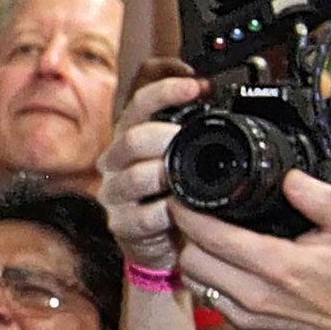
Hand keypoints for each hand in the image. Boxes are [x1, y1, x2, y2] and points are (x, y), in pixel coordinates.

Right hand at [97, 74, 205, 270]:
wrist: (163, 243)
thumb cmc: (172, 195)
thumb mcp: (179, 159)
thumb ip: (187, 132)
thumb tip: (216, 100)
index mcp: (130, 137)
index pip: (140, 105)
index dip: (167, 91)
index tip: (197, 86)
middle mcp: (115, 162)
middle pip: (132, 138)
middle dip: (164, 136)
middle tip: (186, 139)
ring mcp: (115, 194)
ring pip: (135, 177)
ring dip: (164, 176)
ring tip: (184, 178)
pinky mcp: (121, 225)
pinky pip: (143, 217)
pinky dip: (165, 214)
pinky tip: (179, 212)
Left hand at [172, 172, 330, 329]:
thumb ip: (321, 198)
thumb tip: (290, 178)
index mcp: (278, 266)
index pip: (211, 237)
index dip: (189, 214)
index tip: (183, 199)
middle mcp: (256, 294)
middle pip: (191, 258)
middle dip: (188, 234)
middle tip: (196, 217)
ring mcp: (245, 314)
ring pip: (192, 279)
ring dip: (194, 256)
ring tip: (208, 239)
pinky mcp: (240, 326)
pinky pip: (204, 297)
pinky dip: (205, 278)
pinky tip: (222, 264)